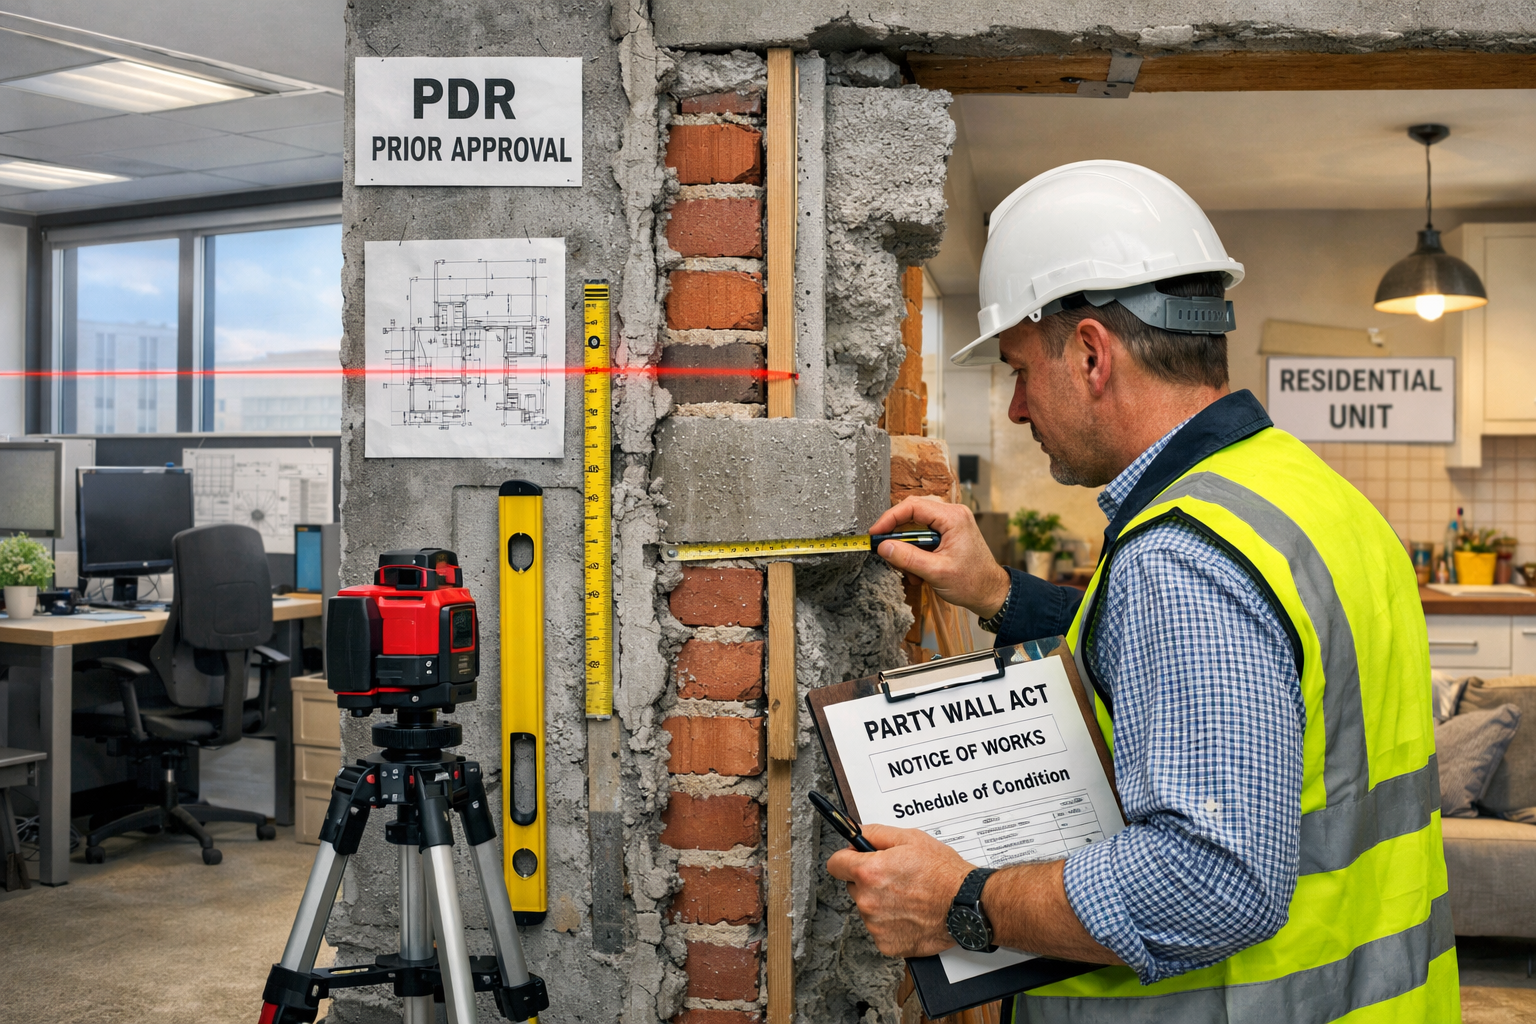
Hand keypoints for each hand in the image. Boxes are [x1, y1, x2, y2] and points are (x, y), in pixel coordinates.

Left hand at [825, 823, 974, 957]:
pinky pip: (880, 929)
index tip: (853, 859)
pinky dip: (892, 923)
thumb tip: (857, 833)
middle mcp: (868, 901)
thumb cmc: (943, 874)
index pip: (835, 864)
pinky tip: (910, 913)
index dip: (846, 858)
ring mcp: (876, 925)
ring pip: (868, 908)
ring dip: (881, 902)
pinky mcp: (887, 943)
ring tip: (908, 896)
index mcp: (870, 873)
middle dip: (869, 881)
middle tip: (895, 877)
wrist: (965, 905)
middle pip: (853, 887)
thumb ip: (876, 833)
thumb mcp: (910, 838)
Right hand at [868, 498, 1011, 618]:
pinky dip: (916, 553)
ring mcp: (951, 523)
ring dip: (908, 550)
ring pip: (915, 528)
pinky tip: (920, 572)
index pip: (912, 506)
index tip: (875, 533)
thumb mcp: (936, 572)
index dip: (889, 518)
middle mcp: (952, 515)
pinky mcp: (948, 533)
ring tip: (911, 571)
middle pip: (912, 515)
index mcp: (953, 518)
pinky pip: (923, 536)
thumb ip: (908, 558)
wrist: (991, 593)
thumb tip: (883, 547)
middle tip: (888, 554)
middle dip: (898, 537)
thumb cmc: (973, 583)